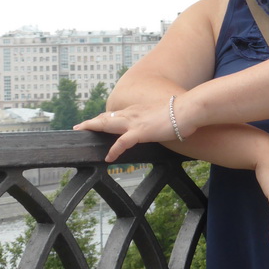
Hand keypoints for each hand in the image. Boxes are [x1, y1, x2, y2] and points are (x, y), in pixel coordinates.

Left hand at [74, 94, 197, 161]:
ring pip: (107, 124)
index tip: (98, 120)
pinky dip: (114, 150)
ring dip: (93, 127)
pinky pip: (122, 143)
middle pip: (107, 117)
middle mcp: (134, 113)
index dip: (106, 117)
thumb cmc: (184, 112)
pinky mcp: (140, 132)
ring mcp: (136, 122)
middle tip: (79, 126)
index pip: (118, 113)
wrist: (189, 110)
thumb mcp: (169, 114)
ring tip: (81, 131)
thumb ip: (161, 119)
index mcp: (140, 110)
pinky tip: (109, 158)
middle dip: (92, 122)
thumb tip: (164, 123)